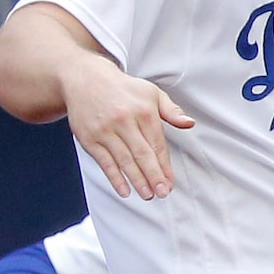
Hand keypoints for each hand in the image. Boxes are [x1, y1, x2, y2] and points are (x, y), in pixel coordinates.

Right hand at [61, 52, 192, 200]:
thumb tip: (189, 123)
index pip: (157, 144)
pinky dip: (115, 178)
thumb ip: (171, 110)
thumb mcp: (151, 93)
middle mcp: (124, 120)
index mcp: (143, 111)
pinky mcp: (90, 138)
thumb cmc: (123, 89)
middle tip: (162, 193)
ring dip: (137, 180)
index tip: (170, 182)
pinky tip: (124, 190)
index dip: (164, 166)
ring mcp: (105, 130)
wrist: (84, 78)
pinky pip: (104, 162)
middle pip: (142, 154)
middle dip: (154, 176)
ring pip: (124, 160)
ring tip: (148, 195)